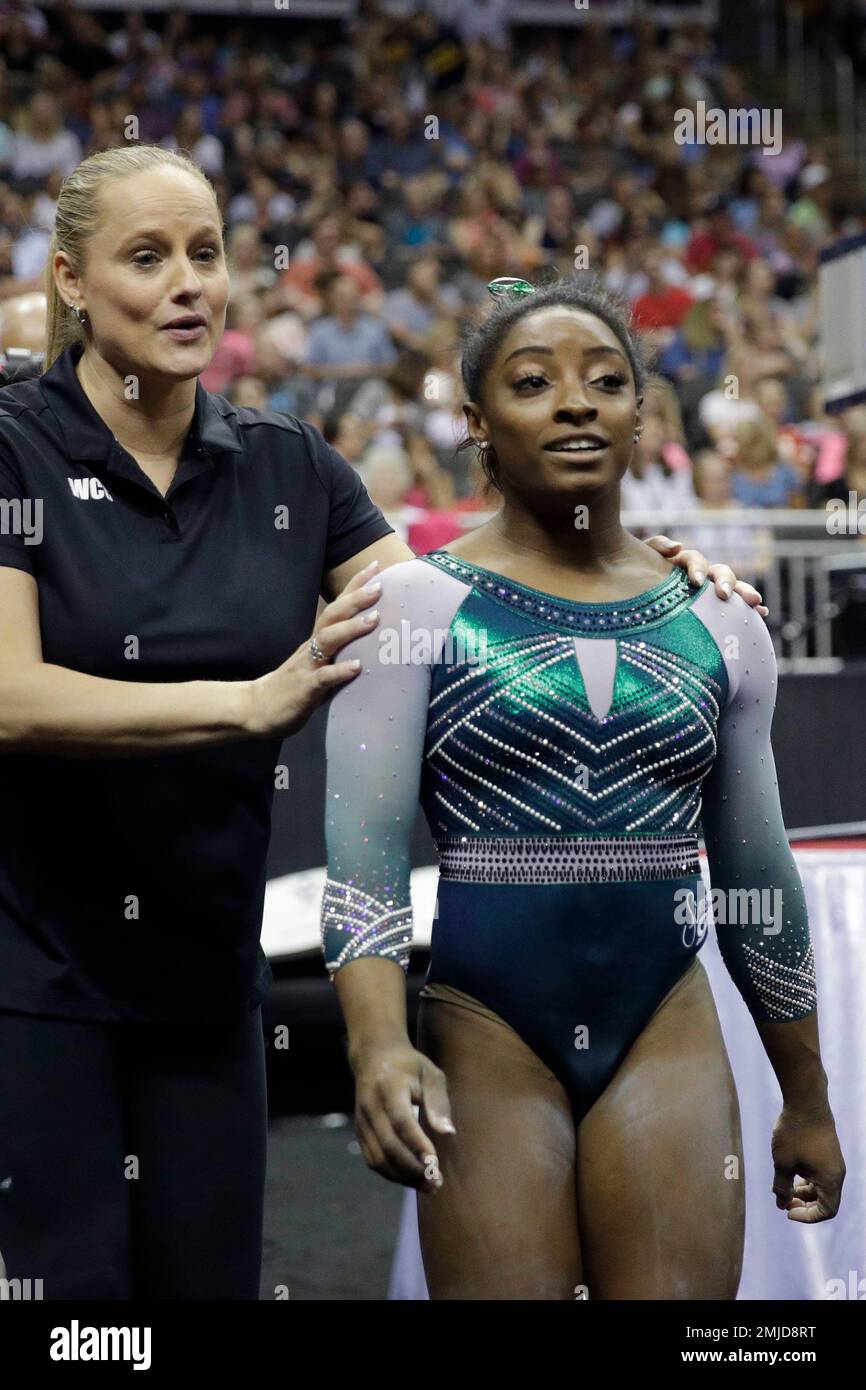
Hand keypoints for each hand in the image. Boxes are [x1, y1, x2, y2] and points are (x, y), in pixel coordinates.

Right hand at [244, 561, 382, 736]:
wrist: (258, 708)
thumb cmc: (294, 686)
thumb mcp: (318, 664)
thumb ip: (338, 652)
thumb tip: (370, 642)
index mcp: (316, 640)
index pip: (337, 606)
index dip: (355, 586)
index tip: (376, 565)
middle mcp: (312, 647)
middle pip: (333, 615)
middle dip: (356, 599)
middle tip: (379, 586)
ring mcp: (307, 666)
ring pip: (328, 640)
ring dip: (351, 628)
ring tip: (374, 619)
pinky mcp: (305, 688)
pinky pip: (323, 677)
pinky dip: (340, 671)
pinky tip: (357, 667)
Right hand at [352, 1037, 455, 1192]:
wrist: (374, 1057)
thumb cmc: (410, 1066)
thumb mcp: (430, 1073)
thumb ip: (438, 1101)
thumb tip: (448, 1133)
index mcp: (388, 1087)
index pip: (401, 1121)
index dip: (417, 1144)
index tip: (435, 1163)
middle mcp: (370, 1106)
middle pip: (388, 1145)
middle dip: (413, 1168)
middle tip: (437, 1182)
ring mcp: (362, 1121)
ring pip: (378, 1159)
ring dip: (403, 1177)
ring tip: (428, 1186)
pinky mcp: (360, 1132)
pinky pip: (373, 1160)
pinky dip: (392, 1174)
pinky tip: (412, 1179)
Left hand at [645, 535, 769, 617]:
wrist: (630, 591)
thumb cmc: (633, 575)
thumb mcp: (640, 557)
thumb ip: (656, 546)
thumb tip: (678, 546)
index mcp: (682, 563)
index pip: (695, 560)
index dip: (697, 568)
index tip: (696, 582)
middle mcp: (700, 575)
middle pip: (720, 573)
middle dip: (727, 582)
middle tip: (726, 595)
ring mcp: (708, 592)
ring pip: (731, 589)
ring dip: (744, 594)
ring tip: (756, 604)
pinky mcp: (713, 609)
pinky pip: (734, 608)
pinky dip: (749, 609)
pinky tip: (762, 613)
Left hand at [771, 1100, 844, 1222]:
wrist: (805, 1100)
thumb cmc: (794, 1133)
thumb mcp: (783, 1163)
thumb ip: (782, 1186)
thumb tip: (781, 1203)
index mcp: (831, 1180)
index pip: (826, 1211)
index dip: (807, 1217)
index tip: (787, 1210)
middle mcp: (837, 1173)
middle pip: (825, 1200)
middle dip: (804, 1204)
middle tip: (783, 1200)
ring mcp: (833, 1161)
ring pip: (821, 1186)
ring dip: (804, 1191)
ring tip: (784, 1185)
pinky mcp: (827, 1151)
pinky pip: (820, 1173)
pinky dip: (806, 1178)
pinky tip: (789, 1170)